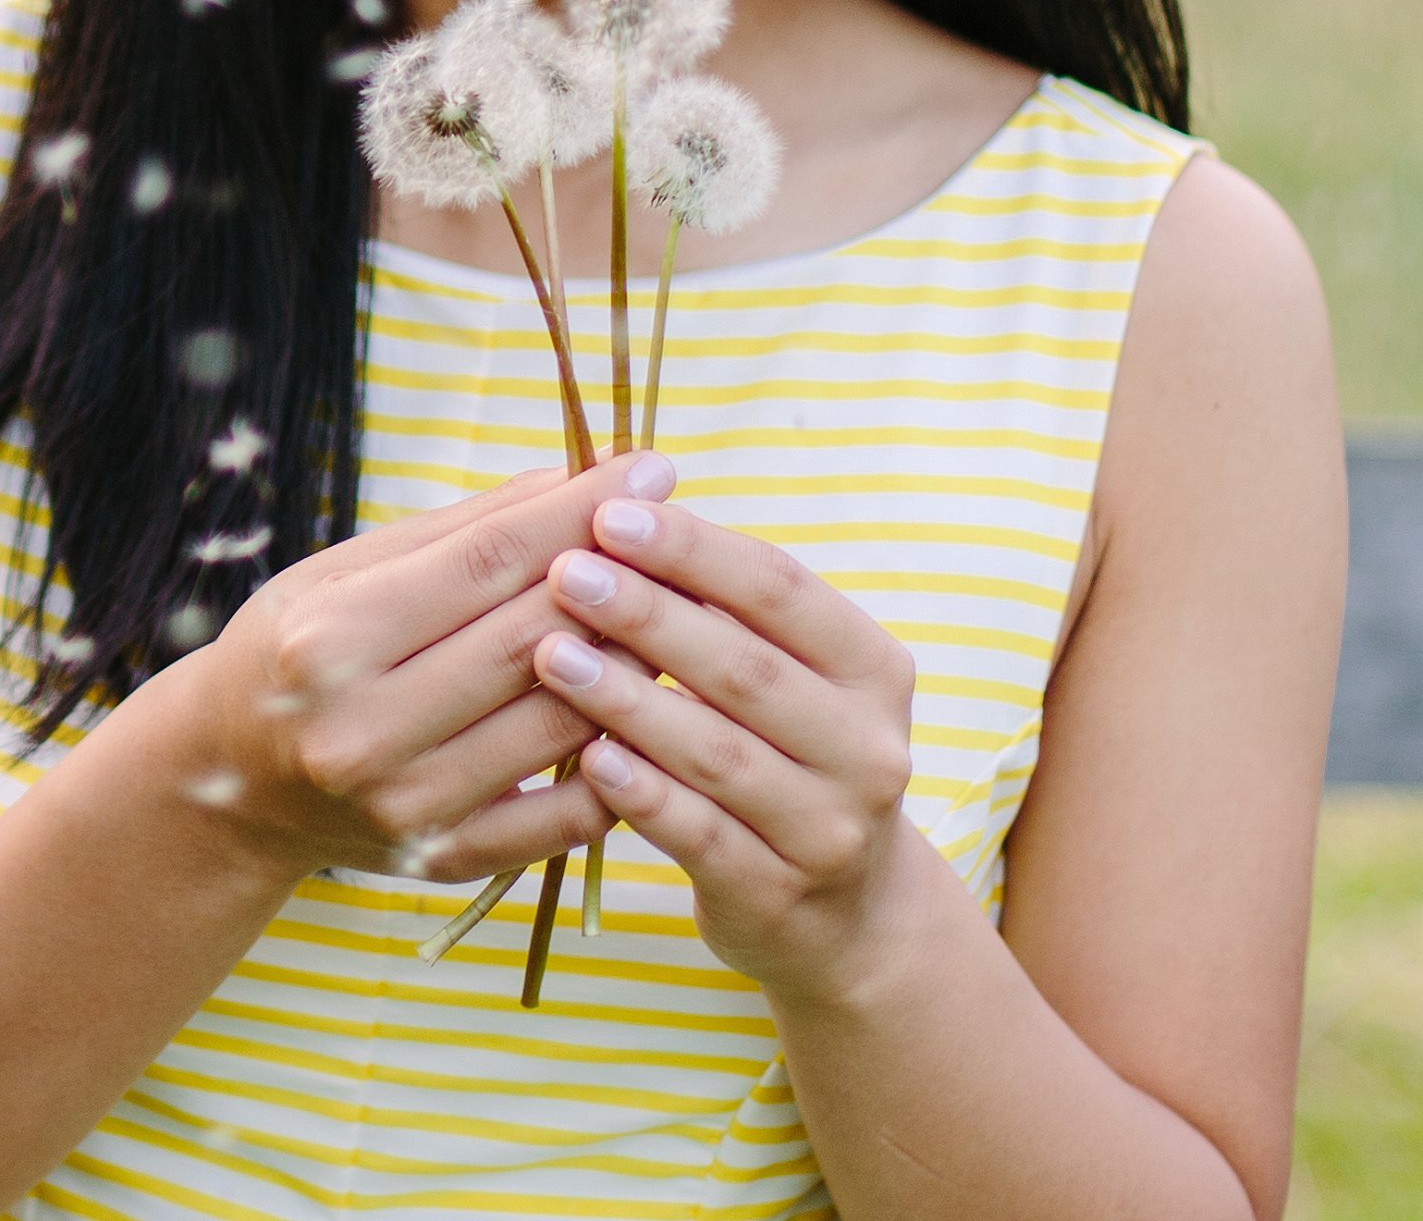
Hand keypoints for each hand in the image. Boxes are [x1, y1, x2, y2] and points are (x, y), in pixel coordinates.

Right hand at [154, 455, 683, 885]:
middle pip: (533, 639)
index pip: (487, 562)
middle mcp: (362, 733)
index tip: (648, 463)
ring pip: (566, 722)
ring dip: (634, 662)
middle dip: (621, 575)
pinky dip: (619, 757)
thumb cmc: (295, 651)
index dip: (578, 509)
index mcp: (330, 643)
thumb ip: (462, 531)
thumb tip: (577, 478)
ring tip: (673, 611)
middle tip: (681, 532)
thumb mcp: (345, 571)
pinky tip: (641, 707)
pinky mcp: (447, 858)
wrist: (229, 782)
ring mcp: (408, 807)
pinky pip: (571, 812)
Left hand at [527, 493, 924, 1001]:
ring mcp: (828, 829)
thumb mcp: (786, 679)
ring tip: (550, 654)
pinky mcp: (779, 896)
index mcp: (873, 668)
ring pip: (719, 753)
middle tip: (565, 570)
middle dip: (649, 613)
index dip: (694, 548)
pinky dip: (643, 794)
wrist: (847, 917)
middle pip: (746, 668)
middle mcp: (867, 747)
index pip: (781, 588)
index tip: (610, 512)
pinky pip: (701, 836)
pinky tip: (586, 759)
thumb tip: (619, 504)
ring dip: (629, 699)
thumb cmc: (787, 757)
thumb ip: (722, 608)